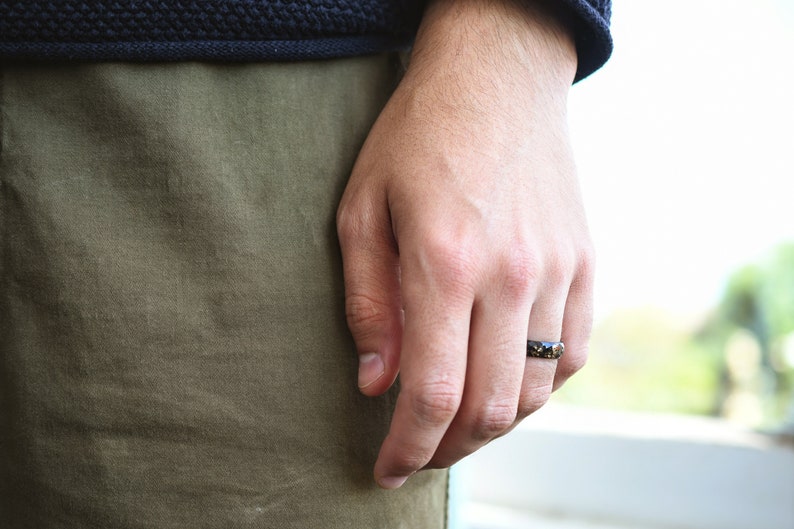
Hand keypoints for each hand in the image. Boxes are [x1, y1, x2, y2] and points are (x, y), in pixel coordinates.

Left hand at [336, 0, 593, 488]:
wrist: (498, 78)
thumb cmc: (417, 137)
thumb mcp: (362, 209)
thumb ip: (369, 303)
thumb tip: (377, 384)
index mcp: (444, 263)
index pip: (432, 393)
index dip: (407, 448)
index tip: (387, 470)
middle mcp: (511, 276)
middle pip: (491, 408)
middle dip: (448, 449)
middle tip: (418, 452)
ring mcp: (558, 271)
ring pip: (535, 391)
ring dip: (494, 424)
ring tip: (458, 423)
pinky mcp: (585, 263)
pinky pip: (572, 354)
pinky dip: (538, 386)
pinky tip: (507, 381)